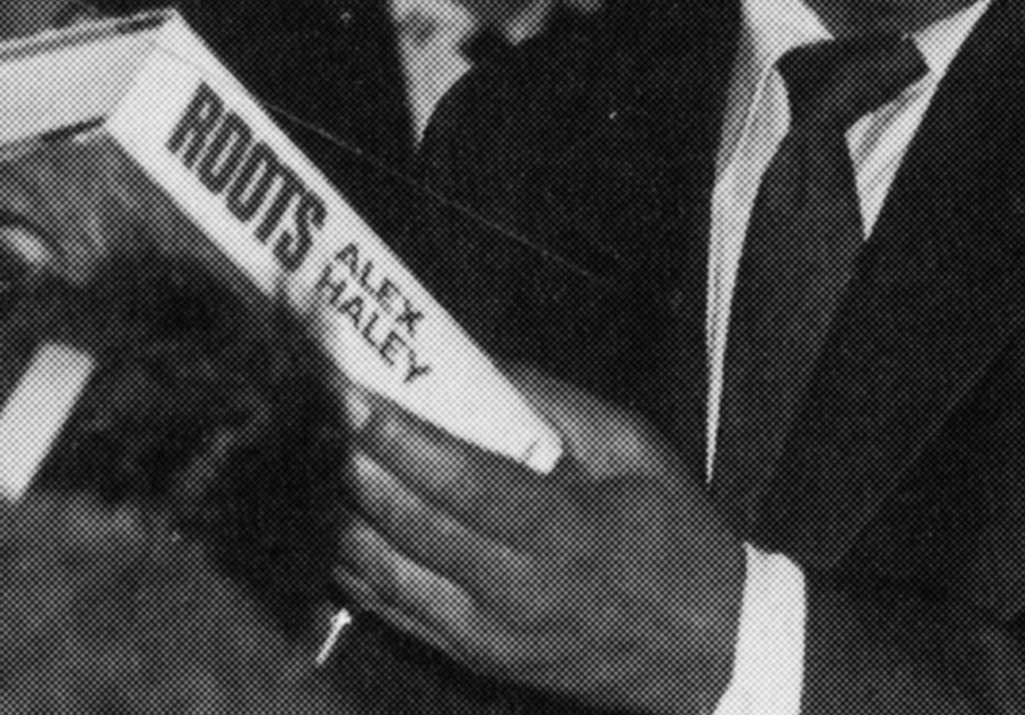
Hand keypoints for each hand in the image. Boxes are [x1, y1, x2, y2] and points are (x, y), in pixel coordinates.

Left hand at [337, 364, 746, 714]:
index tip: (355, 395)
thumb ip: (557, 405)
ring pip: (384, 575)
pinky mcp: (474, 659)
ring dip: (342, 515)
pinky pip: (392, 611)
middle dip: (354, 465)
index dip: (400, 438)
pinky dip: (355, 567)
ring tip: (316, 459)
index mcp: (565, 532)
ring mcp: (488, 635)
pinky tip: (338, 523)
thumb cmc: (675, 539)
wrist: (707, 653)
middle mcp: (516, 592)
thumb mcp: (635, 451)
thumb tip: (481, 365)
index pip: (461, 482)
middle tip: (316, 413)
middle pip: (409, 527)